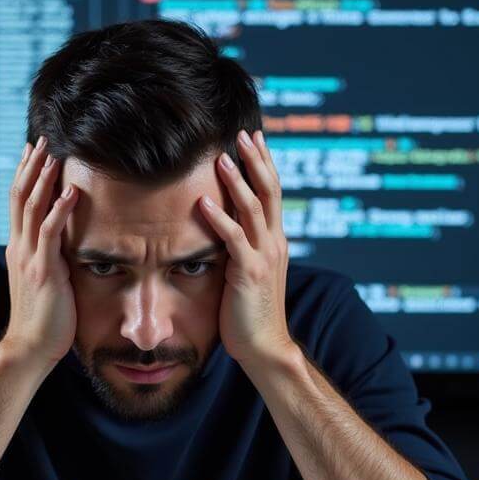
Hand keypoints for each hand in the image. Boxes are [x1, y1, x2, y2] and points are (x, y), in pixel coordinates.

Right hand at [1, 136, 78, 367]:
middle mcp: (20, 248)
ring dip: (44, 178)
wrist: (29, 347)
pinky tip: (70, 192)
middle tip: (42, 139)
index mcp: (19, 248)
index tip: (33, 150)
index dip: (25, 174)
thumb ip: (50, 259)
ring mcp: (29, 258)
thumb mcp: (44, 281)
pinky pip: (50, 233)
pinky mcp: (43, 271)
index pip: (19, 202)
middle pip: (21, 196)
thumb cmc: (42, 320)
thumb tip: (66, 246)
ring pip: (32, 208)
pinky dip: (60, 210)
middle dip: (31, 166)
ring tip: (54, 153)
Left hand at [198, 129, 294, 368]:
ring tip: (221, 158)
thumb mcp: (249, 272)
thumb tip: (223, 229)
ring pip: (253, 209)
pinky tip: (203, 203)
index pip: (272, 193)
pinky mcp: (249, 273)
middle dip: (256, 160)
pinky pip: (234, 239)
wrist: (264, 346)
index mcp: (275, 241)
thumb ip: (242, 248)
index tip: (253, 138)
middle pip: (269, 191)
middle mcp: (274, 243)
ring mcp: (264, 256)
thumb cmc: (250, 313)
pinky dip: (219, 219)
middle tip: (243, 133)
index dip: (264, 164)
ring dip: (237, 182)